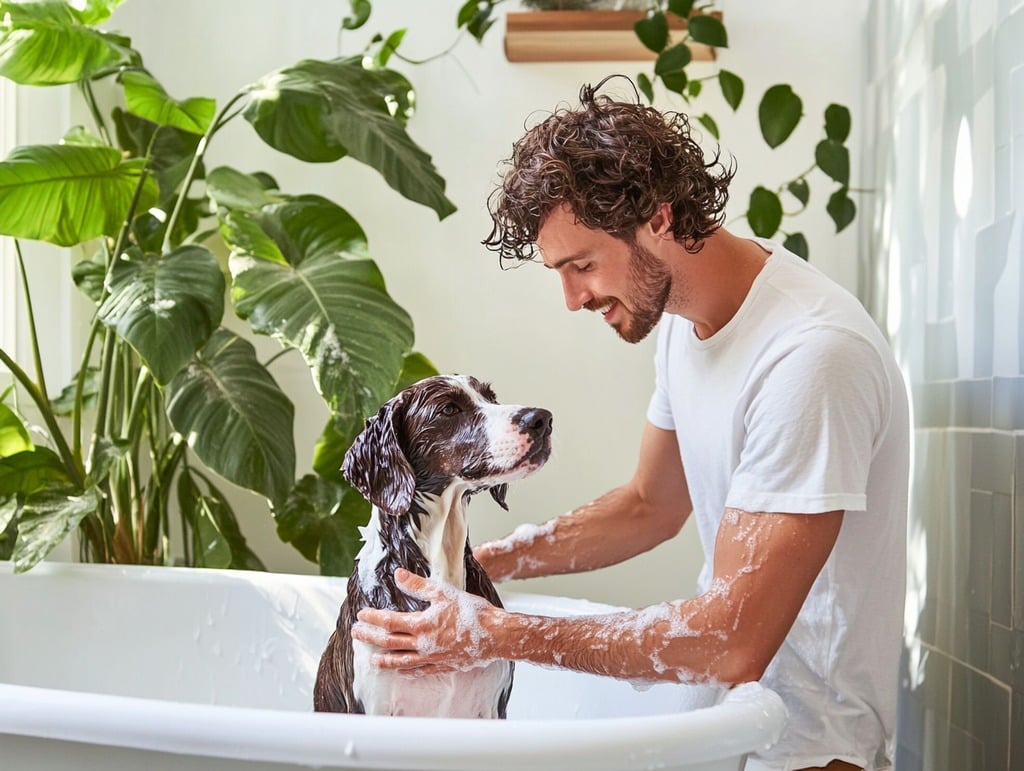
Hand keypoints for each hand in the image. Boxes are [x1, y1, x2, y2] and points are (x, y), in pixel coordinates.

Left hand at [351, 568, 500, 674]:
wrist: (494, 635)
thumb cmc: (471, 612)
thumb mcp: (443, 592)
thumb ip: (418, 585)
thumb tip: (398, 575)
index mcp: (421, 625)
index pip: (389, 622)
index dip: (373, 618)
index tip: (360, 615)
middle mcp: (423, 644)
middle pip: (389, 642)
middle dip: (370, 638)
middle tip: (356, 634)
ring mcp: (432, 658)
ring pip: (401, 661)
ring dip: (384, 660)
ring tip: (372, 660)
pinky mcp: (442, 666)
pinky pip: (420, 671)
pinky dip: (407, 671)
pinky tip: (402, 672)